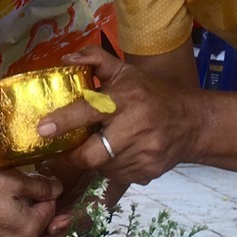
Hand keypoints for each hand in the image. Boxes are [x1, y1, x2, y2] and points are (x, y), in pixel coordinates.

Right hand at [0, 166, 61, 236]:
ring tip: (16, 183)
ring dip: (25, 202)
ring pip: (26, 218)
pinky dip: (12, 209)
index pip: (53, 206)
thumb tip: (57, 188)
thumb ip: (39, 185)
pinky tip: (2, 195)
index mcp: (32, 228)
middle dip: (40, 198)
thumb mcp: (13, 181)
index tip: (38, 171)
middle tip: (30, 177)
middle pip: (41, 216)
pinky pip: (11, 222)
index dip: (48, 186)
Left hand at [35, 47, 201, 186]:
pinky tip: (118, 155)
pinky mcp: (149, 172)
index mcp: (127, 98)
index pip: (92, 110)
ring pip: (103, 168)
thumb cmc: (151, 94)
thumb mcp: (126, 72)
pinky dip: (111, 169)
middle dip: (75, 156)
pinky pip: (117, 177)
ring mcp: (145, 152)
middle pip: (93, 153)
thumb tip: (67, 59)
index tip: (43, 129)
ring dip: (95, 161)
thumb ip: (96, 60)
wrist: (192, 122)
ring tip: (101, 146)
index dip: (65, 121)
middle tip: (67, 149)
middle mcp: (137, 126)